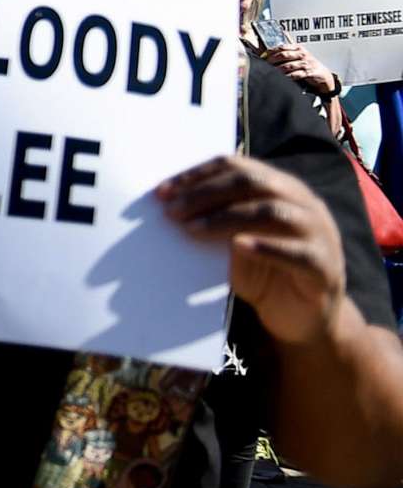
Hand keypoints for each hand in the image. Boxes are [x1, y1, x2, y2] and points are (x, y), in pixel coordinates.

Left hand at [158, 155, 349, 347]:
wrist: (303, 320)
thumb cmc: (264, 274)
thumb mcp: (236, 243)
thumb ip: (217, 221)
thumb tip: (170, 207)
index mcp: (283, 189)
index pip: (238, 166)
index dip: (198, 175)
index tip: (162, 191)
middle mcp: (305, 204)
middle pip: (254, 182)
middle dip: (207, 193)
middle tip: (172, 211)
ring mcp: (320, 234)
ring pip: (273, 212)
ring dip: (227, 217)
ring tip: (191, 229)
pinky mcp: (324, 267)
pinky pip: (297, 253)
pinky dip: (265, 247)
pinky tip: (238, 246)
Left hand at [262, 43, 339, 98]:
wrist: (324, 76)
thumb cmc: (309, 65)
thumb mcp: (299, 56)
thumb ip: (287, 52)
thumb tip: (270, 48)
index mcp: (298, 48)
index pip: (282, 47)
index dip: (270, 51)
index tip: (262, 56)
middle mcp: (302, 54)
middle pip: (283, 55)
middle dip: (272, 60)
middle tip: (264, 65)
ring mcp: (306, 64)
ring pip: (288, 66)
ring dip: (277, 70)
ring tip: (270, 72)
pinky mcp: (309, 73)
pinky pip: (296, 74)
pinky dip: (287, 77)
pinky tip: (281, 78)